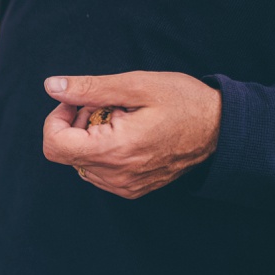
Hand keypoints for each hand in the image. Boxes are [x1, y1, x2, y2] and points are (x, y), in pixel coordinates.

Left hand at [41, 71, 221, 198]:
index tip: (77, 101)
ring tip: (122, 119)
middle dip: (77, 124)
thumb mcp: (135, 85)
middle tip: (108, 106)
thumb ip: (89, 88)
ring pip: (80, 162)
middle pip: (65, 152)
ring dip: (89, 137)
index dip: (56, 118)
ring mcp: (123, 186)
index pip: (54, 145)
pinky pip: (98, 171)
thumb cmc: (183, 101)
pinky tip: (128, 134)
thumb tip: (52, 87)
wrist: (222, 129)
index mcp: (114, 150)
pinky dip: (102, 150)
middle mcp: (116, 176)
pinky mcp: (131, 189)